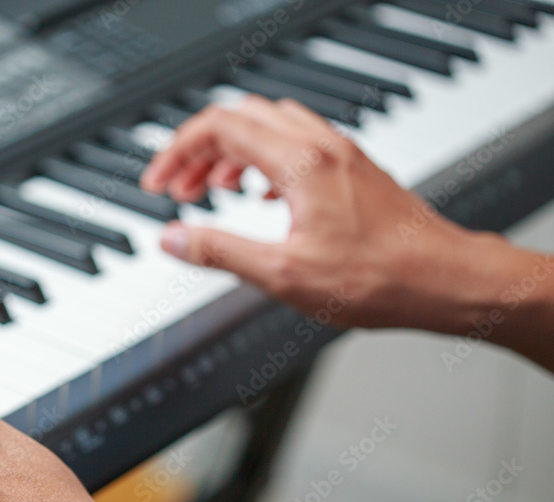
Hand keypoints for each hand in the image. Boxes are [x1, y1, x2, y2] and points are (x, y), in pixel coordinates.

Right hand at [140, 95, 508, 332]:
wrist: (445, 280)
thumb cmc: (380, 278)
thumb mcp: (283, 274)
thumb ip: (220, 252)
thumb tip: (173, 239)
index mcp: (299, 163)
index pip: (219, 127)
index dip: (177, 152)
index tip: (158, 182)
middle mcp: (321, 147)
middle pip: (241, 118)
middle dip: (199, 149)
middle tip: (179, 188)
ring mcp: (340, 155)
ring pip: (269, 126)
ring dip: (231, 151)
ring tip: (212, 189)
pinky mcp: (353, 170)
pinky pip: (296, 143)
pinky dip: (263, 159)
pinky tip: (260, 193)